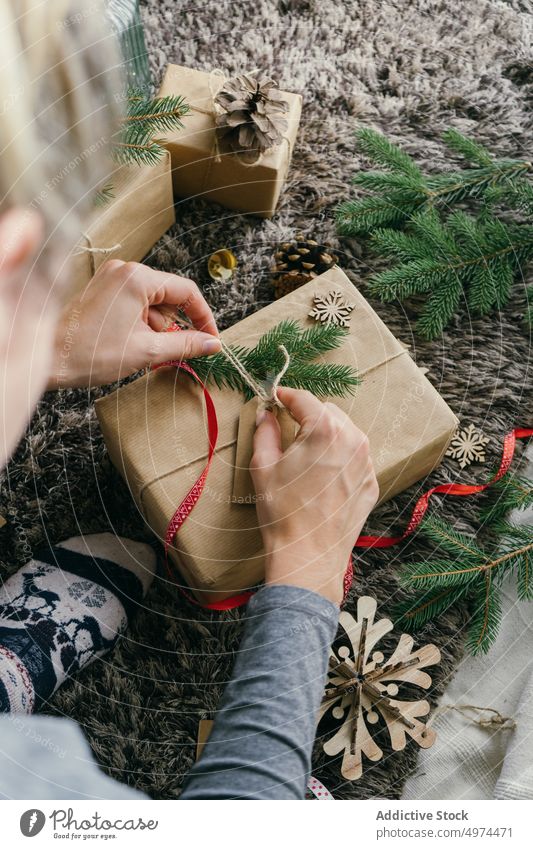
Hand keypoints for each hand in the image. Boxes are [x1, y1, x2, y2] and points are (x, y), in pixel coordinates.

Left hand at [47, 259, 220, 388]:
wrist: (48, 358)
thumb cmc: (91, 352)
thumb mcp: (147, 351)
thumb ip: (186, 344)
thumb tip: (213, 343)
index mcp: (138, 278)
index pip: (186, 291)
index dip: (204, 317)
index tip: (210, 339)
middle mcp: (125, 271)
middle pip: (169, 297)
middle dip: (171, 326)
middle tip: (162, 351)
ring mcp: (111, 279)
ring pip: (152, 303)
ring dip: (153, 328)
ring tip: (135, 349)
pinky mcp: (102, 291)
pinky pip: (134, 304)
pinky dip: (139, 324)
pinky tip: (127, 343)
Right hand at [250, 387, 378, 605]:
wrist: (308, 555)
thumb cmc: (282, 512)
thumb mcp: (263, 467)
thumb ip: (265, 432)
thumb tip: (267, 415)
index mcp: (324, 430)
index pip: (304, 399)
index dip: (285, 396)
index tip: (274, 397)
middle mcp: (352, 440)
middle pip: (328, 411)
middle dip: (307, 415)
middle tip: (287, 428)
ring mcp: (365, 462)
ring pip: (345, 432)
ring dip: (326, 434)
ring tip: (305, 453)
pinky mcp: (370, 482)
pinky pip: (355, 456)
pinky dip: (339, 456)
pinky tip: (321, 474)